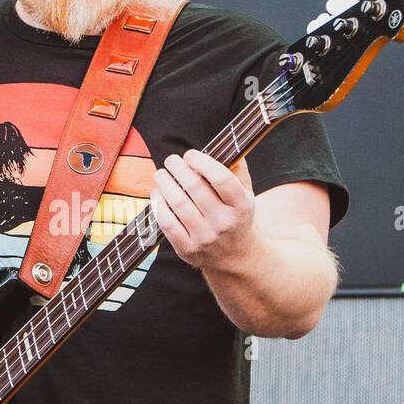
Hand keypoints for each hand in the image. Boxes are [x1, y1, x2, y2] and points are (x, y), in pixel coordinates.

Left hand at [150, 148, 256, 271]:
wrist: (235, 258)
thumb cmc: (236, 218)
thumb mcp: (246, 195)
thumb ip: (238, 171)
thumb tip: (228, 144)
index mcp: (241, 206)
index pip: (221, 179)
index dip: (202, 162)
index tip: (190, 155)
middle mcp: (224, 223)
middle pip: (196, 188)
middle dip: (179, 169)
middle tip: (171, 160)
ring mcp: (206, 238)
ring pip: (179, 204)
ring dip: (165, 184)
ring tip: (161, 174)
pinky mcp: (188, 250)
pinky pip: (168, 224)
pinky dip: (158, 206)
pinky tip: (157, 194)